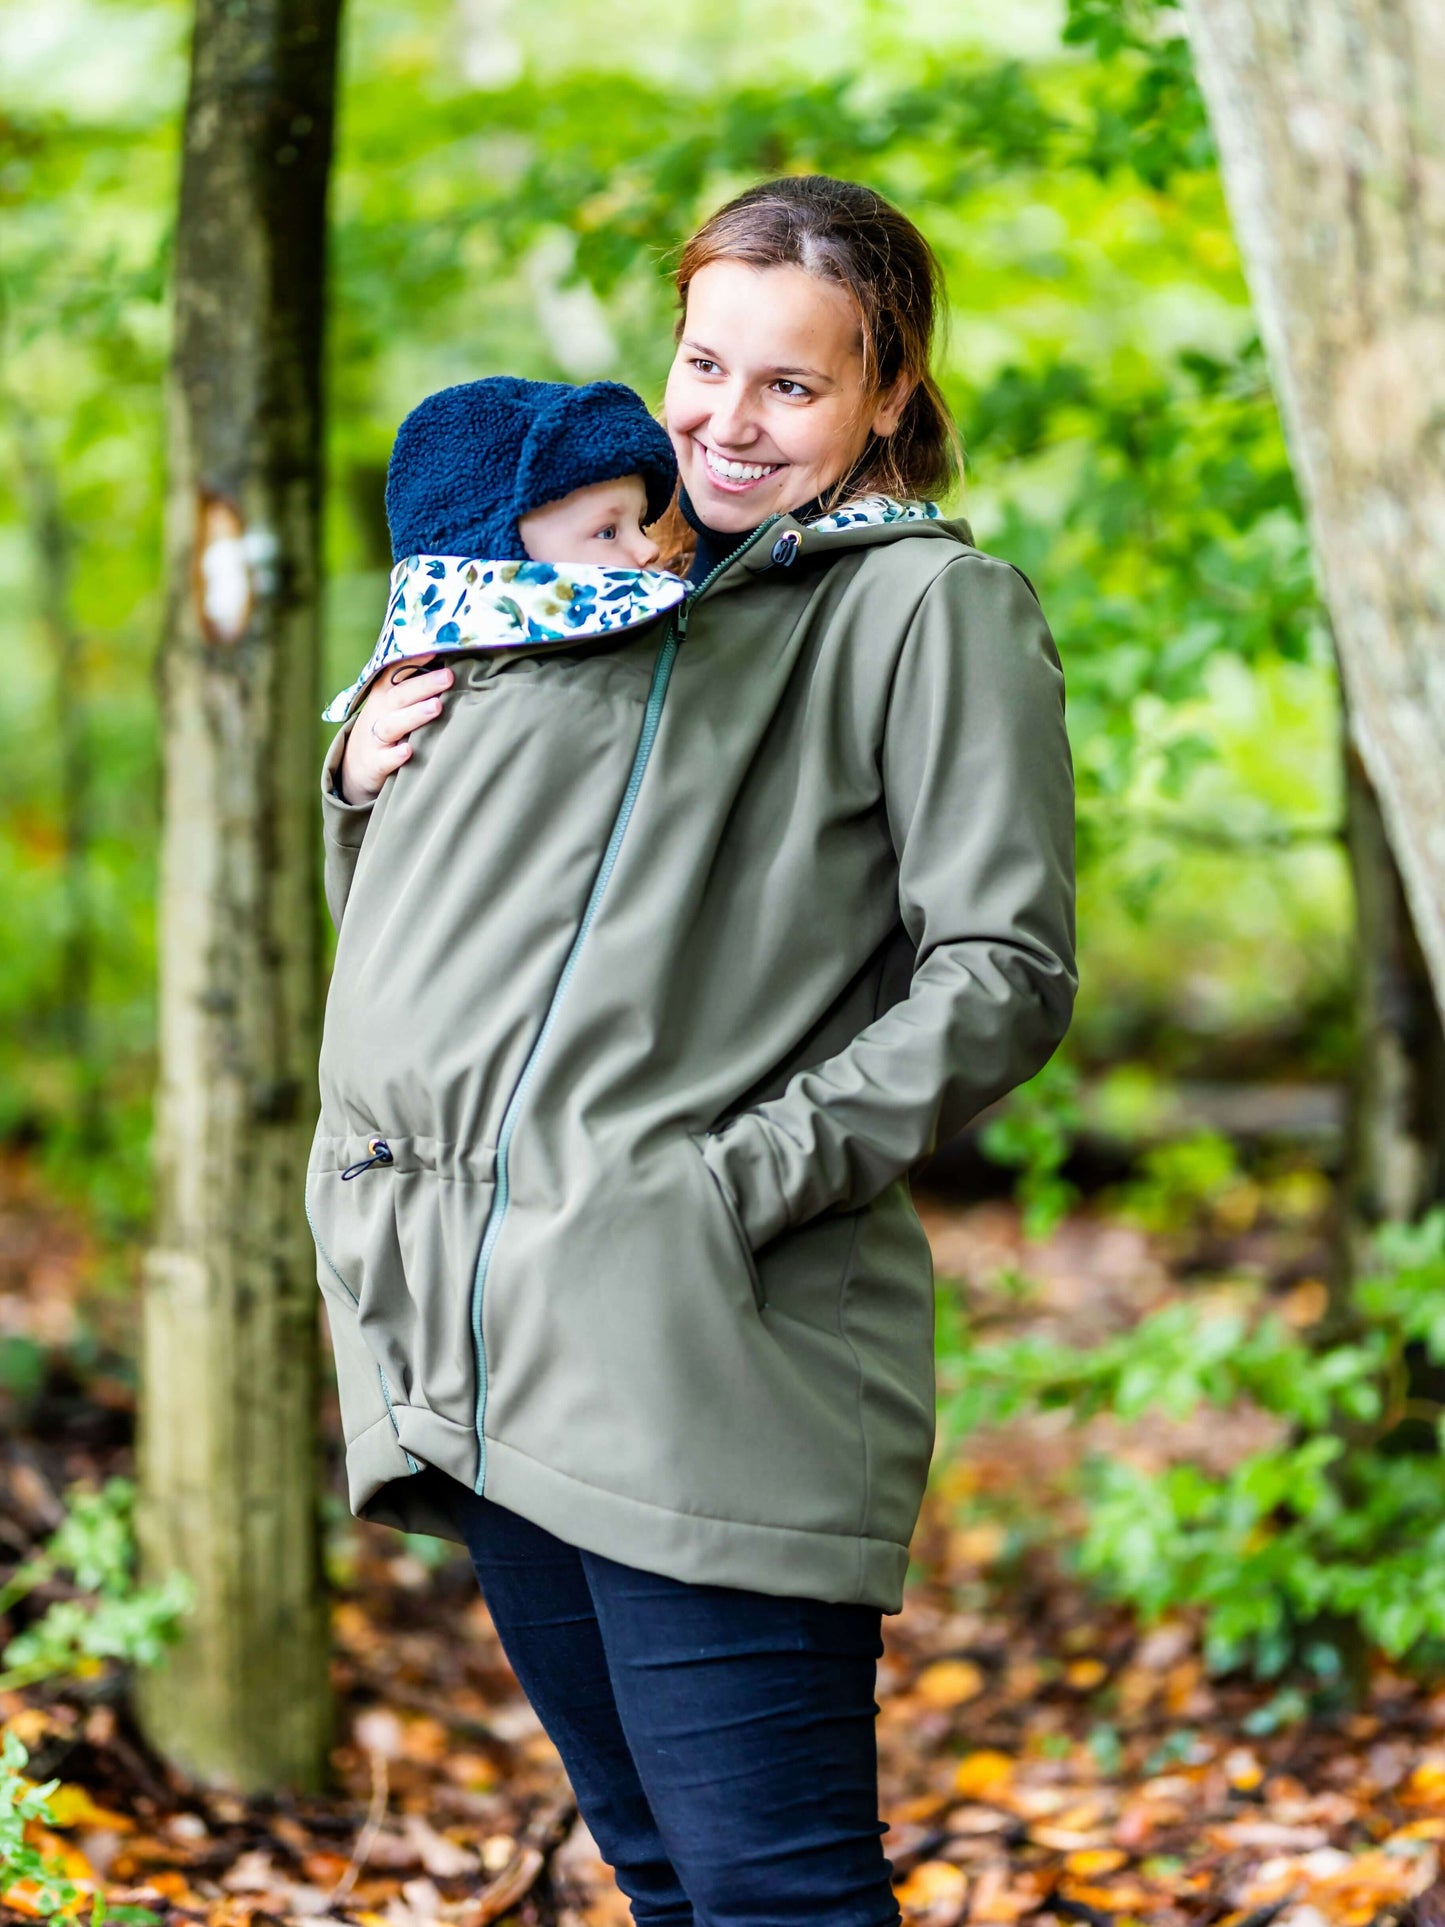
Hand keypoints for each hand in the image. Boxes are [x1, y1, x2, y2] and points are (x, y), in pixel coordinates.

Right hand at [338, 656, 453, 804]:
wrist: (355, 765)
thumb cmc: (386, 726)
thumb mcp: (393, 703)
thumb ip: (416, 686)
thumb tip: (452, 665)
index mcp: (385, 693)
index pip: (397, 670)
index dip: (414, 658)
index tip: (435, 647)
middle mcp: (380, 711)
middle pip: (401, 695)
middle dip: (424, 685)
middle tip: (448, 677)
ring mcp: (376, 737)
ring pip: (393, 724)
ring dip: (414, 715)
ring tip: (436, 706)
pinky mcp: (376, 762)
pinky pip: (385, 759)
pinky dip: (395, 755)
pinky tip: (408, 751)